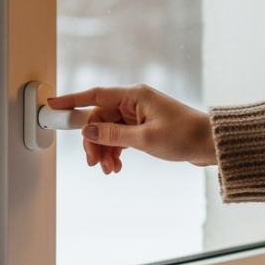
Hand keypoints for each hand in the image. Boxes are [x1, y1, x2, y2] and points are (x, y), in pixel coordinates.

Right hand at [47, 85, 215, 173]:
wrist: (212, 144)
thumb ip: (113, 135)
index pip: (94, 95)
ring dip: (105, 150)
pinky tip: (117, 165)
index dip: (71, 100)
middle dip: (93, 141)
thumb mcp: (145, 139)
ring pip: (109, 130)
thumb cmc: (185, 136)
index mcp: (134, 95)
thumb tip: (88, 131)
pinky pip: (120, 136)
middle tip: (94, 162)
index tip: (52, 105)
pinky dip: (116, 150)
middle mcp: (134, 101)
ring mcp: (139, 114)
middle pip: (100, 118)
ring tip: (110, 169)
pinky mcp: (144, 126)